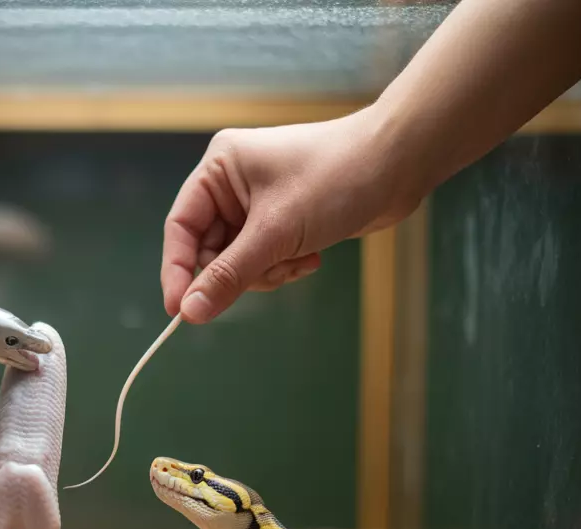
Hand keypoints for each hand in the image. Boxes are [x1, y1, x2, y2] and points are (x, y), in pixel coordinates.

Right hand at [161, 108, 420, 323]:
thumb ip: (230, 275)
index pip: (181, 228)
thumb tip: (190, 313)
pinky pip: (264, 258)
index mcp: (219, 168)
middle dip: (240, 271)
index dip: (178, 271)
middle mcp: (233, 183)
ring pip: (239, 260)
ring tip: (298, 261)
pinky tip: (311, 258)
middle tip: (269, 274)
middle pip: (211, 249)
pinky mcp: (282, 219)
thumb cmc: (337, 179)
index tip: (180, 311)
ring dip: (266, 272)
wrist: (401, 162)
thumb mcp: (276, 233)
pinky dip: (283, 267)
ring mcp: (258, 202)